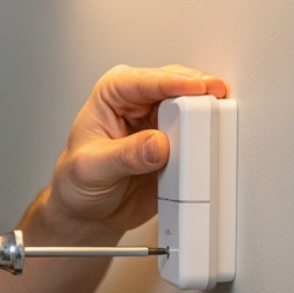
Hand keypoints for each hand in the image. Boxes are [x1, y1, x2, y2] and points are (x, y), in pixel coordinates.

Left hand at [47, 64, 228, 235]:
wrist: (89, 212)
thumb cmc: (77, 182)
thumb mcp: (92, 168)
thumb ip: (126, 156)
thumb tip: (159, 145)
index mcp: (114, 93)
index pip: (147, 80)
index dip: (175, 82)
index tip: (199, 88)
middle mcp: (141, 102)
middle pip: (179, 87)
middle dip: (199, 96)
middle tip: (213, 112)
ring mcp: (162, 123)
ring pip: (194, 110)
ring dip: (208, 119)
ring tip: (216, 131)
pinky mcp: (177, 144)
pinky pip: (199, 139)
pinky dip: (208, 142)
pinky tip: (212, 149)